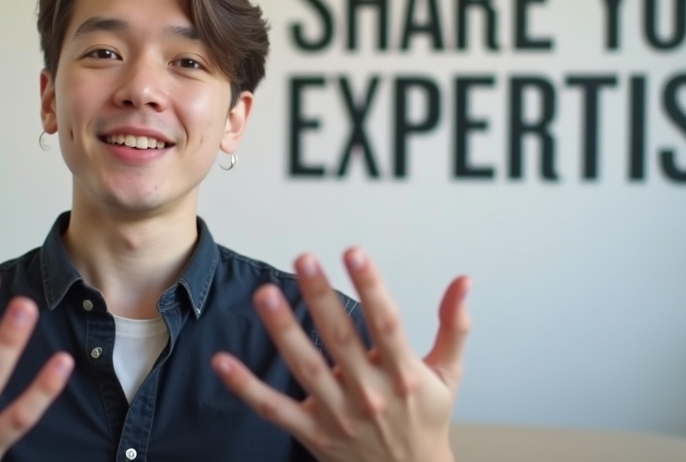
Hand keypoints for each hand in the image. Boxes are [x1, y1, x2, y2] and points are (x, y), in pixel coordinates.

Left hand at [212, 248, 469, 461]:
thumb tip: (463, 281)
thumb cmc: (426, 421)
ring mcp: (338, 414)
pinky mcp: (313, 432)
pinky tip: (222, 361)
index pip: (387, 323)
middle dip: (321, 297)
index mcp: (403, 373)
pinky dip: (246, 387)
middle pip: (341, 338)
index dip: (371, 286)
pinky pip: (274, 409)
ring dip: (284, 330)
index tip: (354, 252)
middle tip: (303, 258)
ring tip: (266, 293)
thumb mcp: (448, 375)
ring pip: (306, 368)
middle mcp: (370, 392)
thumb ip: (453, 326)